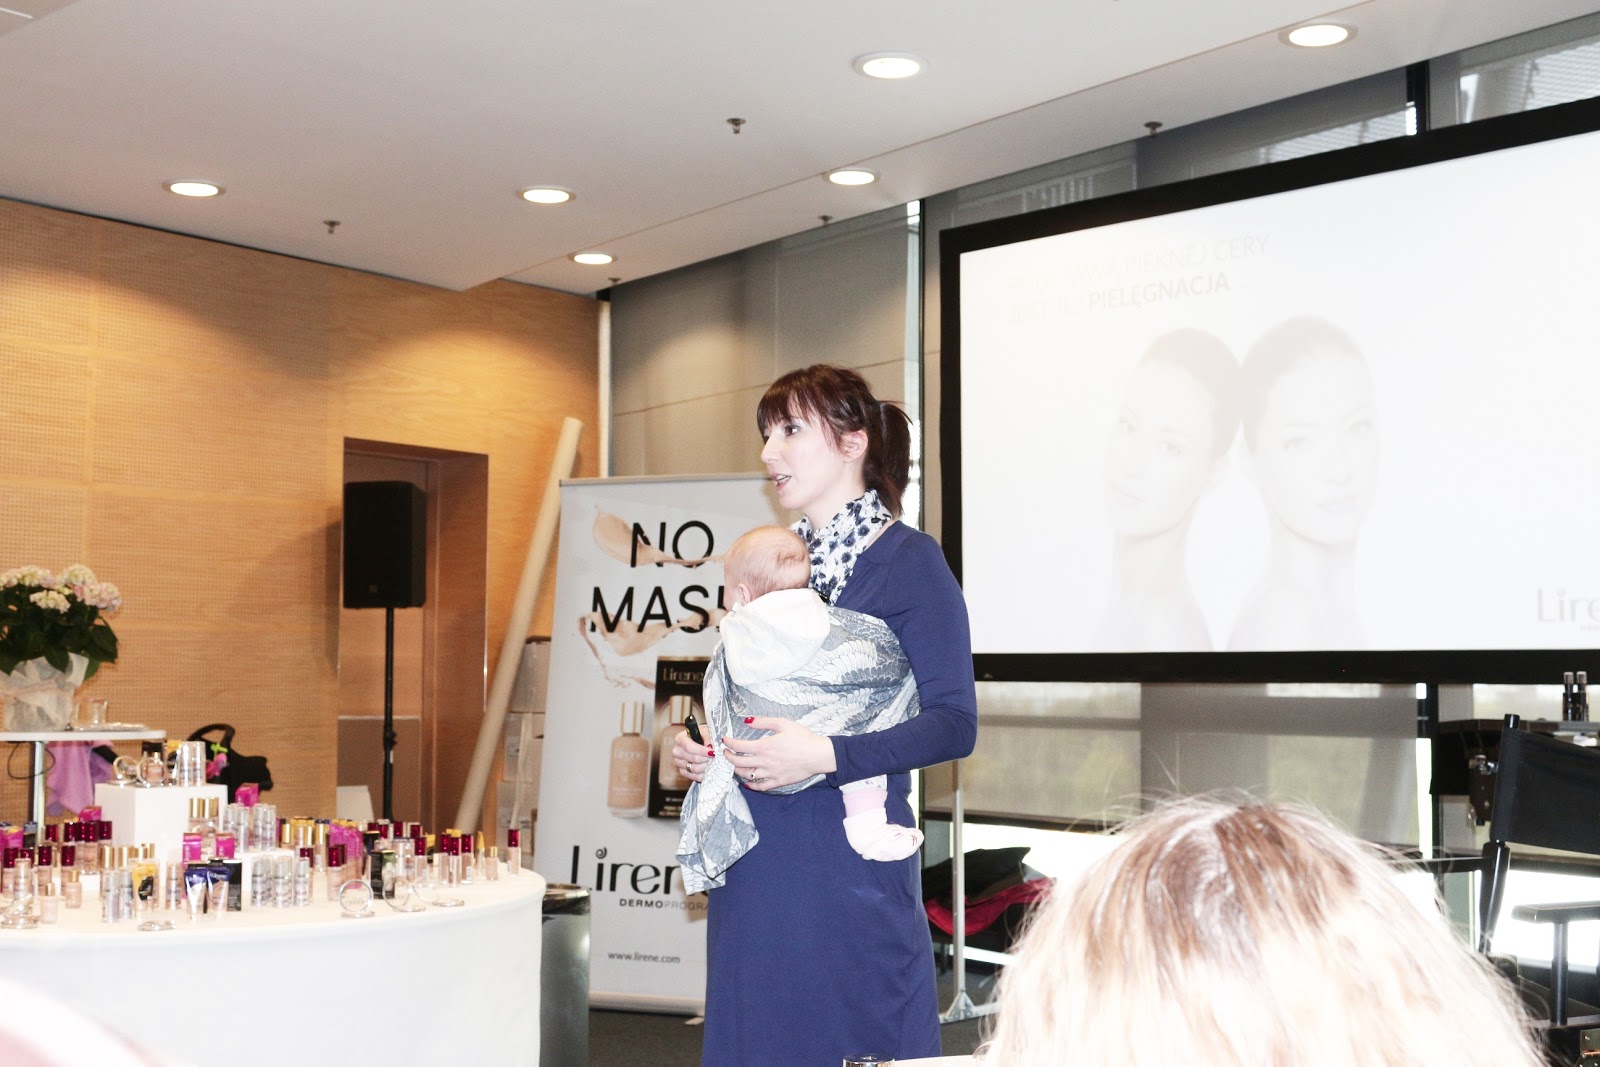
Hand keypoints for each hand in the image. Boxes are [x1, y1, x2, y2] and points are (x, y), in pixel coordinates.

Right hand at [672, 727, 712, 783]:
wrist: (701, 741)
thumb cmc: (704, 735)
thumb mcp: (707, 731)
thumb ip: (709, 738)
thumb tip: (710, 747)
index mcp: (680, 739)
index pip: (689, 747)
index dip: (702, 751)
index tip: (713, 752)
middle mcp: (677, 751)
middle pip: (692, 758)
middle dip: (706, 758)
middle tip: (716, 757)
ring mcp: (678, 762)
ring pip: (693, 769)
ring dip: (706, 767)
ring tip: (713, 763)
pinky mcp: (682, 771)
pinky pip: (692, 776)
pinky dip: (702, 774)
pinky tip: (709, 769)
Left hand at [720, 717, 836, 791]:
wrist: (818, 755)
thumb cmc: (802, 737)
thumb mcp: (783, 723)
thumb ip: (763, 722)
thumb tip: (746, 721)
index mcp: (764, 746)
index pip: (739, 746)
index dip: (729, 743)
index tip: (725, 740)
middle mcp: (764, 762)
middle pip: (739, 762)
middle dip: (729, 757)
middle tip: (726, 753)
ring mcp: (771, 773)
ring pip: (747, 775)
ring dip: (737, 770)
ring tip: (735, 765)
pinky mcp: (778, 782)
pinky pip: (761, 786)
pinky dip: (751, 785)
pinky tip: (747, 782)